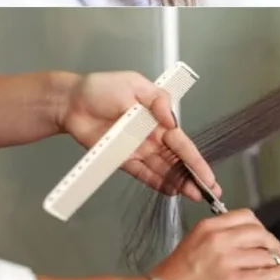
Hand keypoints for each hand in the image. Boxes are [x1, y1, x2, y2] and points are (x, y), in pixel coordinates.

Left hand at [59, 71, 221, 201]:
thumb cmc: (100, 88)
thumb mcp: (134, 84)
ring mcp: (137, 149)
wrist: (70, 102)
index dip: (195, 159)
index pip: (181, 142)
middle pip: (176, 160)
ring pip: (162, 170)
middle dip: (193, 176)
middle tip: (209, 192)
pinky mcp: (122, 159)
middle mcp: (151, 136)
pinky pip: (142, 174)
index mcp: (158, 118)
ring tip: (193, 196)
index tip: (207, 175)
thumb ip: (158, 100)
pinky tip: (170, 192)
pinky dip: (156, 182)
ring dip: (178, 183)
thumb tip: (172, 120)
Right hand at [148, 209, 279, 279]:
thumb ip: (220, 238)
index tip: (262, 238)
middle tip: (275, 252)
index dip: (260, 228)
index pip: (247, 217)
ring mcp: (227, 261)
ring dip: (276, 260)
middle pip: (260, 233)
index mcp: (208, 227)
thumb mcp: (194, 243)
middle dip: (272, 243)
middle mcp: (219, 239)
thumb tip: (249, 243)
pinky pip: (265, 274)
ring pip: (265, 254)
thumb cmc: (174, 275)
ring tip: (279, 265)